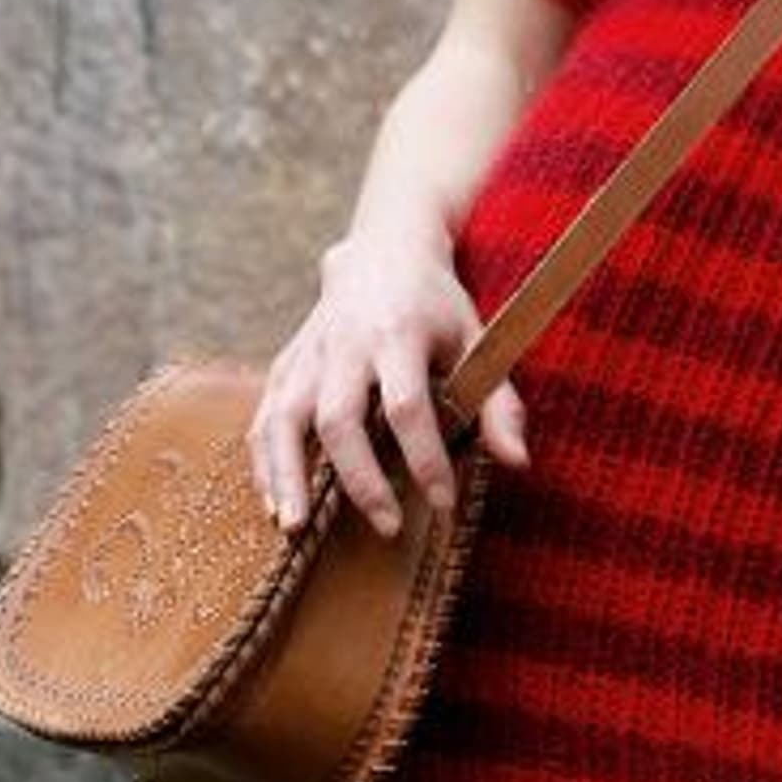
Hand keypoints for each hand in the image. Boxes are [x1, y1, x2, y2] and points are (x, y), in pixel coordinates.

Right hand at [248, 219, 530, 536]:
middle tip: (388, 526)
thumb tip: (518, 463)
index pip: (406, 405)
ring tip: (295, 528)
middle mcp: (345, 344)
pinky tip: (275, 504)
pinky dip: (264, 464)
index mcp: (398, 334)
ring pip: (284, 419)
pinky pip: (263, 418)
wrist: (381, 253)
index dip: (424, 457)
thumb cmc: (435, 306)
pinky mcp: (285, 364)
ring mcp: (308, 355)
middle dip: (360, 478)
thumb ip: (498, 403)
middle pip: (339, 419)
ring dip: (288, 476)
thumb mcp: (476, 340)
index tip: (443, 502)